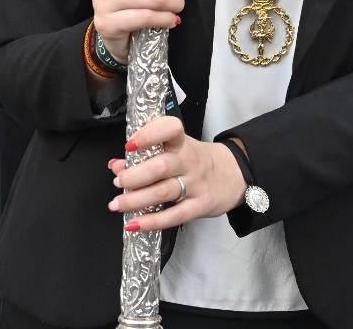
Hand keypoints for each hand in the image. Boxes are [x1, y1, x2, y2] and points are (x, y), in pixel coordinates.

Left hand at [105, 116, 246, 231]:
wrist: (236, 173)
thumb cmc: (198, 160)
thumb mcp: (177, 150)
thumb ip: (146, 156)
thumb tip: (115, 165)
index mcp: (182, 142)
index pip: (170, 129)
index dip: (148, 135)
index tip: (130, 145)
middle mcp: (189, 161)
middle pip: (159, 166)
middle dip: (133, 176)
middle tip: (118, 182)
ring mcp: (196, 184)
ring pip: (163, 192)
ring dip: (135, 200)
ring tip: (117, 204)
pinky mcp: (201, 205)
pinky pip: (175, 215)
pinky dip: (152, 221)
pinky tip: (134, 224)